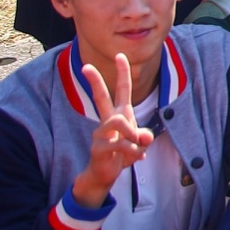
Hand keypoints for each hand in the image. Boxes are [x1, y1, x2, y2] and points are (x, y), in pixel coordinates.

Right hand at [73, 52, 153, 206]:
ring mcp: (101, 133)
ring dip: (133, 135)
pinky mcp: (98, 147)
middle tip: (85, 67)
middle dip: (95, 82)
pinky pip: (121, 144)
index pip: (121, 90)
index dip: (122, 73)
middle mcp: (108, 121)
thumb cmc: (122, 154)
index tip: (120, 55)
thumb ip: (144, 136)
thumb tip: (145, 137)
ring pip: (118, 122)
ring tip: (137, 147)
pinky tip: (135, 158)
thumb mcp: (139, 143)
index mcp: (120, 114)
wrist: (106, 174)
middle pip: (100, 97)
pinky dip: (134, 152)